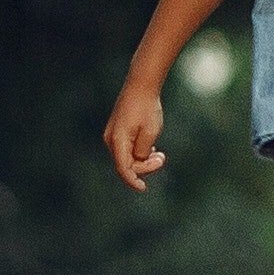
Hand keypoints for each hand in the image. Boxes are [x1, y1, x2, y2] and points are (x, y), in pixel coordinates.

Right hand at [101, 77, 167, 192]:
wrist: (140, 86)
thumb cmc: (147, 107)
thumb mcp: (151, 131)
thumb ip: (144, 151)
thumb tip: (139, 160)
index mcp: (118, 140)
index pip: (124, 168)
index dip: (133, 181)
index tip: (143, 188)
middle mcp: (111, 140)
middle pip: (126, 164)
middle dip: (145, 166)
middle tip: (162, 157)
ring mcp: (112, 136)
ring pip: (127, 157)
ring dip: (143, 160)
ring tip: (160, 154)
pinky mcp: (117, 132)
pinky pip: (127, 150)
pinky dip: (139, 153)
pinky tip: (152, 149)